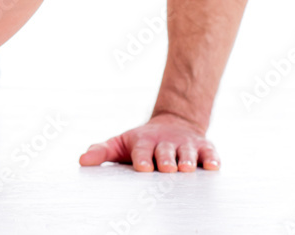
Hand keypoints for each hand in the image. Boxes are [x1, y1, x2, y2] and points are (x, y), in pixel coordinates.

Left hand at [78, 112, 218, 171]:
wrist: (173, 125)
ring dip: (187, 160)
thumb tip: (82, 161)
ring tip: (186, 168)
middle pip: (165, 152)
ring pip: (187, 153)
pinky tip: (212, 166)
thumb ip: (101, 151)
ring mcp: (185, 145)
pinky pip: (209, 153)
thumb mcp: (120, 144)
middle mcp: (165, 143)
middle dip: (165, 159)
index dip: (142, 158)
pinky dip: (211, 159)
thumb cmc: (143, 142)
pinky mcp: (203, 148)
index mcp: (144, 142)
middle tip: (166, 168)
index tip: (142, 166)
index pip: (142, 150)